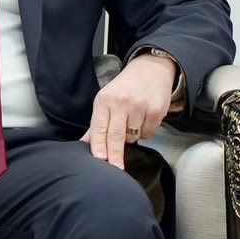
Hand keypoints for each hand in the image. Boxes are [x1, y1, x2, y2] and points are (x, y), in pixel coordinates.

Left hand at [86, 52, 176, 168]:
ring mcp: (140, 105)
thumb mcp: (106, 100)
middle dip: (114, 155)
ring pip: (134, 136)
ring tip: (133, 122)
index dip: (99, 146)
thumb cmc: (126, 87)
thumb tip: (83, 145)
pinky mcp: (156, 110)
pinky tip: (145, 119)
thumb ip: (96, 125)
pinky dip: (146, 132)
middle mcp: (121, 102)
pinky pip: (149, 132)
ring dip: (133, 137)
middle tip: (115, 169)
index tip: (99, 160)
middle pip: (116, 136)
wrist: (152, 68)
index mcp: (104, 100)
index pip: (99, 128)